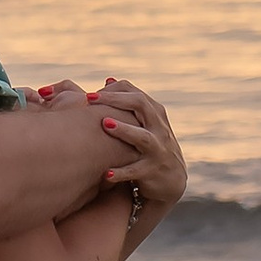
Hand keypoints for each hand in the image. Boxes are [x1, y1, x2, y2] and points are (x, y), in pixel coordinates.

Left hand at [96, 92, 184, 218]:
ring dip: (124, 129)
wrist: (171, 181)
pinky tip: (106, 173)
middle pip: (140, 104)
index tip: (89, 95)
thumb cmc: (149, 147)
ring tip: (105, 123)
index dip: (112, 90)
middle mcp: (158, 128)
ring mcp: (158, 150)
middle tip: (89, 98)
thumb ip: (128, 103)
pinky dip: (122, 172)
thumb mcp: (144, 123)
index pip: (134, 92)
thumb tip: (108, 80)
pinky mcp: (153, 172)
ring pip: (143, 137)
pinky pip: (136, 171)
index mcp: (154, 113)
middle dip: (114, 99)